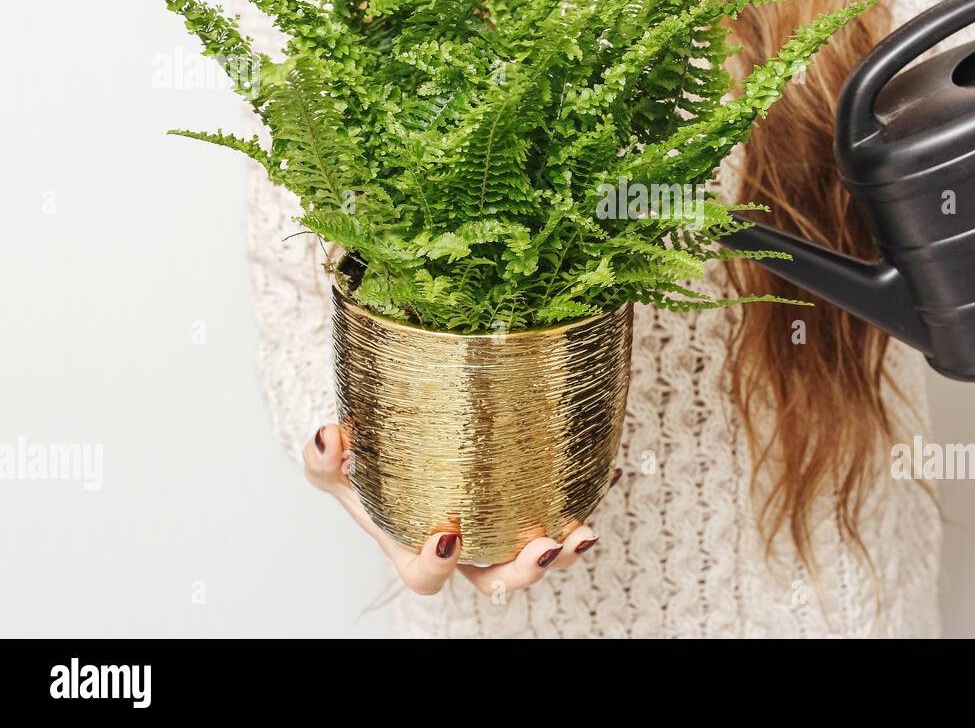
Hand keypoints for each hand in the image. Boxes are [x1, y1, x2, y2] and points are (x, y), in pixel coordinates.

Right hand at [303, 425, 600, 596]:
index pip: (428, 575)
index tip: (448, 534)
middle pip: (497, 580)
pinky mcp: (527, 504)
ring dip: (564, 549)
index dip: (438, 564)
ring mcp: (499, 530)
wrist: (392, 446)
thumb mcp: (336, 464)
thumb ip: (324, 458)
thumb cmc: (366, 464)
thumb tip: (333, 436)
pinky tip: (608, 470)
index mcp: (416, 548)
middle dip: (525, 571)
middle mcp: (466, 550)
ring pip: (536, 556)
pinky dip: (586, 494)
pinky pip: (560, 508)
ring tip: (584, 531)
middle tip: (546, 546)